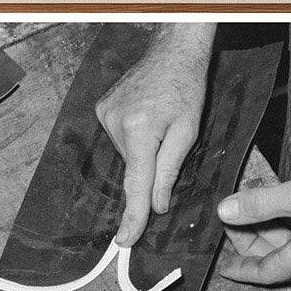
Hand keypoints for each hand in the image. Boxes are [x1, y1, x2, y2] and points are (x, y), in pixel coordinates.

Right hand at [96, 23, 214, 245]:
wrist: (172, 50)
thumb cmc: (186, 88)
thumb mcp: (188, 132)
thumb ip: (169, 171)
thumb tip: (156, 205)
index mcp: (139, 130)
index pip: (136, 185)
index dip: (133, 216)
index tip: (125, 240)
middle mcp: (115, 123)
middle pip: (133, 170)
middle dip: (150, 169)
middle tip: (168, 141)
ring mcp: (105, 115)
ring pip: (127, 156)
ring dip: (143, 151)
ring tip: (159, 123)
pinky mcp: (102, 109)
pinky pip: (119, 140)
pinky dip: (134, 139)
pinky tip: (147, 118)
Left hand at [217, 144, 290, 284]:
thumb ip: (259, 204)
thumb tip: (225, 211)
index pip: (263, 272)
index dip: (240, 269)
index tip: (222, 267)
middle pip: (272, 256)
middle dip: (248, 240)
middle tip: (228, 220)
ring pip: (284, 242)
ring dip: (264, 227)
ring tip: (244, 208)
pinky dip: (281, 219)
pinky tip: (272, 201)